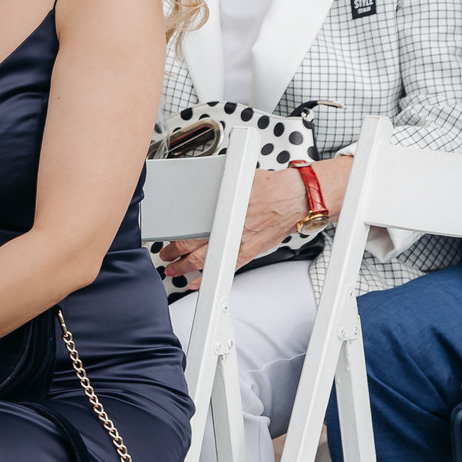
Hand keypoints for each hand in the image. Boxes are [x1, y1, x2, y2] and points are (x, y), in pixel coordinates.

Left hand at [159, 160, 330, 284]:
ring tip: (174, 269)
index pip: (188, 227)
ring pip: (203, 260)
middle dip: (174, 252)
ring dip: (185, 266)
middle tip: (165, 254)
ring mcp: (237, 242)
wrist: (295, 198)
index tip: (166, 237)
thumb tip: (206, 186)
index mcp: (221, 210)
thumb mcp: (238, 179)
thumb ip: (219, 187)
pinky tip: (197, 282)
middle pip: (191, 245)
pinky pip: (224, 269)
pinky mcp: (248, 252)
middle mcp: (227, 228)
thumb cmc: (272, 187)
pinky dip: (208, 278)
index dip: (173, 235)